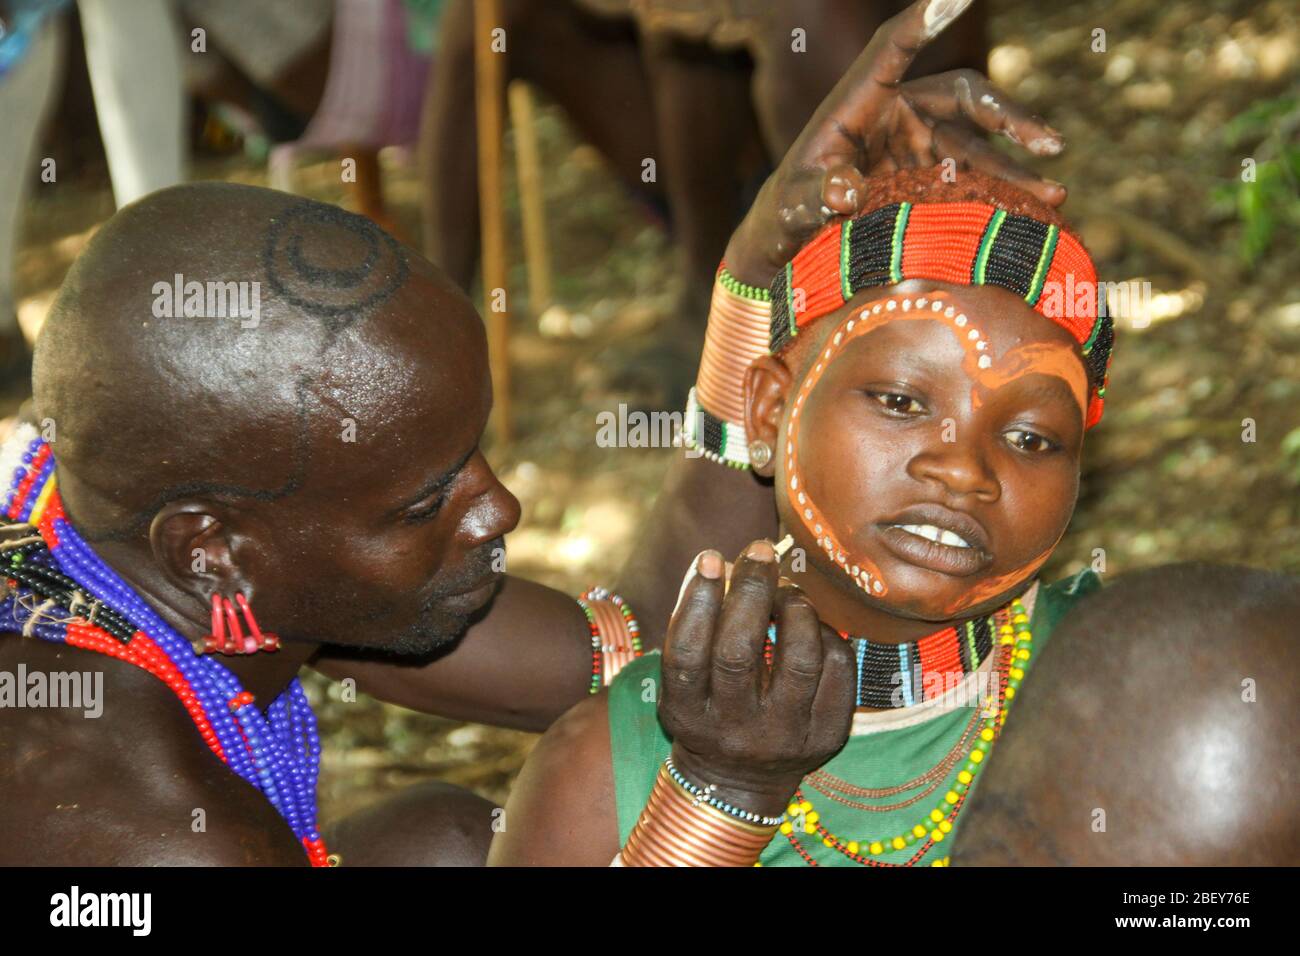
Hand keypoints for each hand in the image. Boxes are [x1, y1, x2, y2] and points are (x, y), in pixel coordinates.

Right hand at [659, 541, 854, 817]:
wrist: (740, 781)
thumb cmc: (708, 708)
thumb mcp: (686, 682)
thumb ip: (697, 627)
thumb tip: (725, 563)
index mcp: (688, 715)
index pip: (688, 655)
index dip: (698, 601)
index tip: (711, 557)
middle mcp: (734, 732)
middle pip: (740, 653)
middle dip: (751, 591)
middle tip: (758, 551)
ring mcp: (785, 738)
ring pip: (799, 660)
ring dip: (794, 607)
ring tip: (786, 588)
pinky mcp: (827, 738)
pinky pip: (836, 670)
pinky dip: (825, 633)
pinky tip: (809, 623)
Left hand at [725, 0, 1066, 285]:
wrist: (792, 240)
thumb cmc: (784, 213)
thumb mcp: (792, 207)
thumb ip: (814, 198)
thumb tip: (843, 193)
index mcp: (856, 101)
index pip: (891, 48)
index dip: (922, 21)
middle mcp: (896, 112)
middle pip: (963, 97)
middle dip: (1007, 118)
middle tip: (1048, 144)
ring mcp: (918, 142)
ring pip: (977, 144)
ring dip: (1015, 167)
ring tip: (1053, 193)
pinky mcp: (929, 173)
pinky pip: (973, 177)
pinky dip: (1002, 192)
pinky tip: (1036, 210)